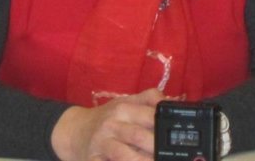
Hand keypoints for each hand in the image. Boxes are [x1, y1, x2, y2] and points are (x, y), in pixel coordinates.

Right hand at [50, 88, 164, 160]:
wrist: (74, 130)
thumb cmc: (107, 117)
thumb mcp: (125, 102)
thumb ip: (149, 99)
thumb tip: (172, 101)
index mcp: (123, 109)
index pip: (149, 116)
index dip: (165, 128)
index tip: (180, 139)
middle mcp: (112, 124)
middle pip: (139, 137)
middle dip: (156, 149)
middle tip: (169, 157)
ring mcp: (101, 144)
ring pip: (124, 155)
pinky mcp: (93, 160)